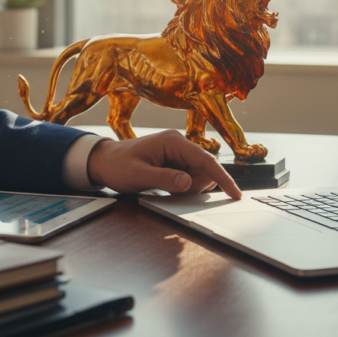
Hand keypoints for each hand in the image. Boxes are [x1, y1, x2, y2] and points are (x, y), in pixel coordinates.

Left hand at [86, 130, 242, 198]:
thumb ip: (164, 179)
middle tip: (172, 191)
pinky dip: (183, 187)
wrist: (103, 161)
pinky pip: (189, 177)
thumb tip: (188, 183)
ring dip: (189, 187)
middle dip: (196, 186)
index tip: (235, 194)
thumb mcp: (139, 176)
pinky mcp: (175, 162)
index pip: (206, 160)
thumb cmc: (117, 165)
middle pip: (205, 170)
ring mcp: (177, 153)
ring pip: (198, 176)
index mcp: (173, 142)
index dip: (223, 178)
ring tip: (163, 186)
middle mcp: (179, 144)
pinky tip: (166, 186)